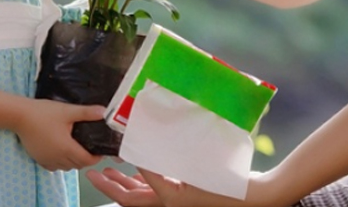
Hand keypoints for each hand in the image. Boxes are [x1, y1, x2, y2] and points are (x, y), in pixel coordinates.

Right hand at [14, 100, 103, 171]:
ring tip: (77, 147)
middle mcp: (57, 158)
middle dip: (87, 159)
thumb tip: (103, 112)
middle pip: (78, 165)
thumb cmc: (43, 113)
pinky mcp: (39, 159)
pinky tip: (61, 150)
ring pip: (66, 167)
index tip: (100, 150)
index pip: (87, 161)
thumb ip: (86, 113)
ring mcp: (47, 160)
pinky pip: (54, 166)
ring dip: (74, 161)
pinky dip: (61, 162)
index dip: (97, 157)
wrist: (20, 116)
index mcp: (67, 148)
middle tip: (90, 147)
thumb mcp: (67, 111)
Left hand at [87, 167, 272, 206]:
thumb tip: (147, 146)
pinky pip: (156, 192)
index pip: (136, 189)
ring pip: (142, 197)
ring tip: (108, 171)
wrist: (255, 198)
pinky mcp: (184, 197)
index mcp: (170, 200)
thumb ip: (170, 158)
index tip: (112, 151)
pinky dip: (143, 182)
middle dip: (111, 186)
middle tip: (92, 172)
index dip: (121, 172)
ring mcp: (176, 203)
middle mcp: (169, 205)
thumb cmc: (229, 184)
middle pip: (132, 200)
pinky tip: (139, 169)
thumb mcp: (197, 167)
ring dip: (124, 185)